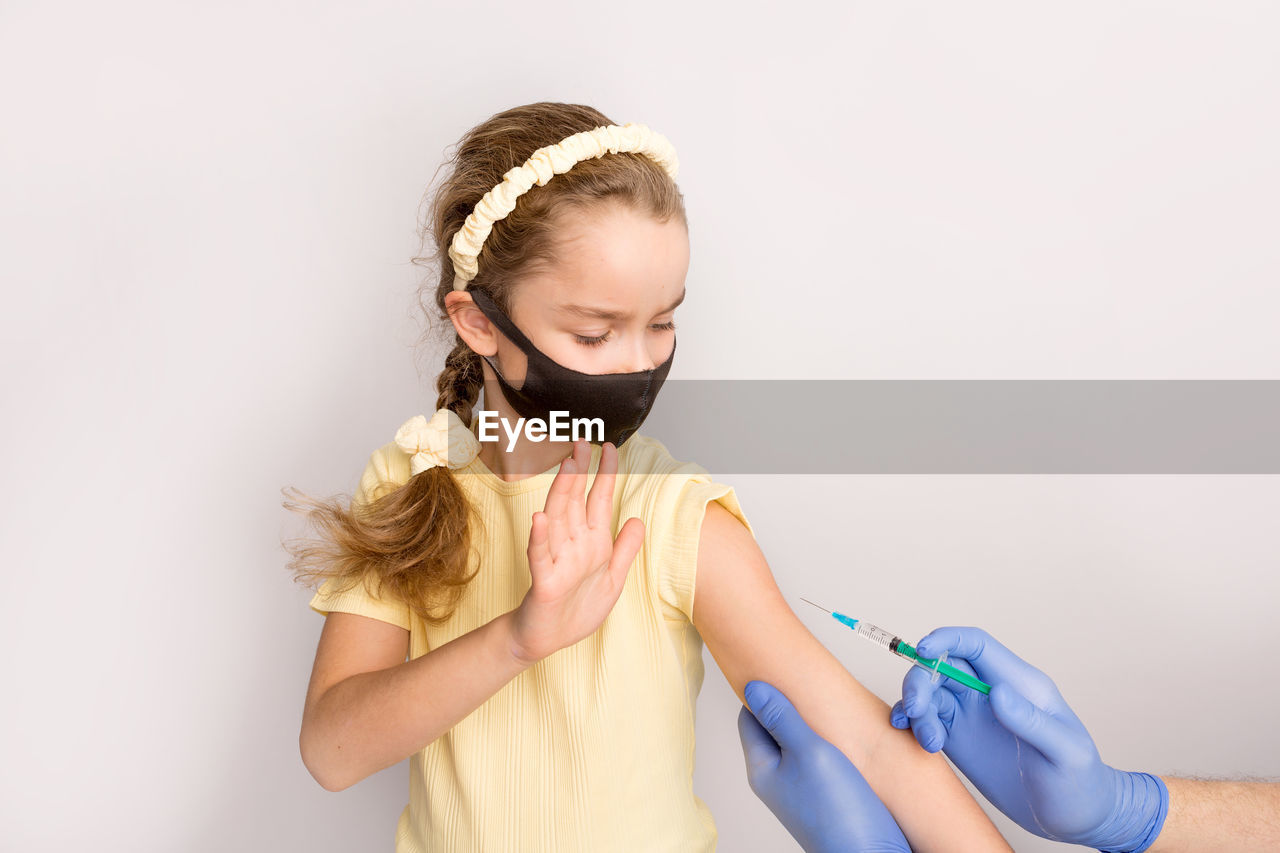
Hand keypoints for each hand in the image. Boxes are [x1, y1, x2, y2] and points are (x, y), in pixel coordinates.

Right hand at [509, 440, 643, 665]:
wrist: (548, 640)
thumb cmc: (577, 609)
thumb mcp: (613, 579)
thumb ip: (625, 550)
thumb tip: (638, 519)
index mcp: (593, 542)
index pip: (598, 500)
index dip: (604, 474)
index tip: (609, 447)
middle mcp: (573, 544)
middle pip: (576, 501)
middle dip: (580, 471)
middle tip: (582, 442)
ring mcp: (557, 560)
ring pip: (558, 519)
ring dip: (562, 493)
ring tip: (567, 466)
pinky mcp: (545, 581)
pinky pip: (541, 556)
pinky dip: (540, 537)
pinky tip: (539, 518)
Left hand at [739, 680, 909, 852]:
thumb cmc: (840, 812)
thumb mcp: (808, 753)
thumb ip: (782, 718)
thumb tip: (753, 687)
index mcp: (762, 767)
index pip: (750, 715)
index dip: (763, 688)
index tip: (778, 665)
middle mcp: (778, 777)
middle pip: (773, 726)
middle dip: (789, 702)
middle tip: (806, 677)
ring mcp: (802, 786)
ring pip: (800, 740)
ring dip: (812, 720)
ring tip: (828, 700)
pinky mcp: (827, 792)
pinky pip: (821, 756)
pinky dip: (829, 739)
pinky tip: (844, 729)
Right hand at [891, 627, 1167, 850]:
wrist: (1076, 818)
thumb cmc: (1081, 782)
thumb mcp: (1065, 754)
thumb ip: (1032, 722)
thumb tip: (998, 693)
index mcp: (1018, 684)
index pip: (976, 645)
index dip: (947, 639)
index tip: (924, 650)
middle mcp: (990, 693)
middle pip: (942, 665)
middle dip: (921, 680)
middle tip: (916, 710)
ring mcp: (973, 716)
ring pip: (930, 692)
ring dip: (916, 708)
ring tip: (928, 742)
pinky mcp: (960, 739)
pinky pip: (927, 719)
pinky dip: (912, 723)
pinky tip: (916, 740)